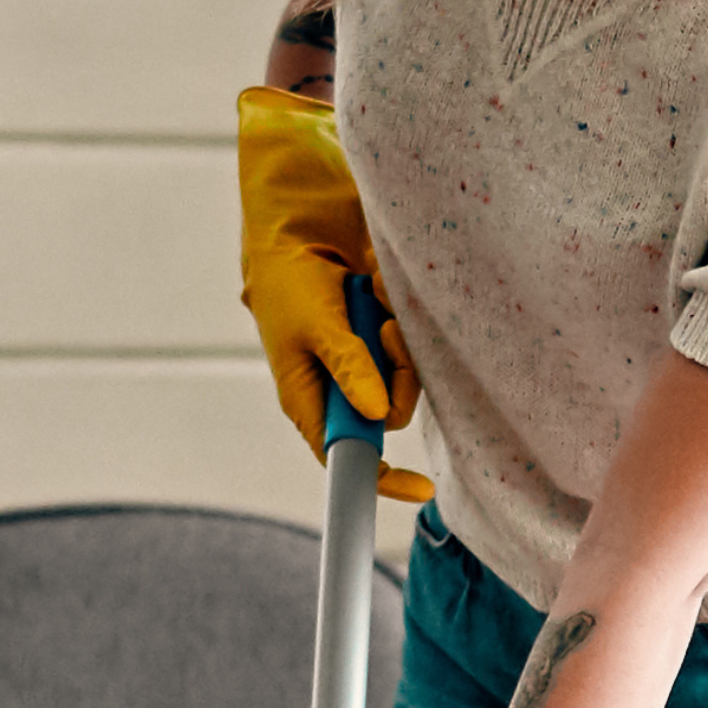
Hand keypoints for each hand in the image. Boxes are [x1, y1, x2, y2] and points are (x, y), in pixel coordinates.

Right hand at [231, 88, 434, 504]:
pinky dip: (405, 318)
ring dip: (401, 343)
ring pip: (408, 378)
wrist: (300, 217)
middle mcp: (343, 387)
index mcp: (310, 397)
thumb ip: (347, 366)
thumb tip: (376, 414)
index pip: (344, 456)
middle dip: (395, 377)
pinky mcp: (389, 334)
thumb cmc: (289, 274)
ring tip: (379, 303)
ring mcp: (368, 361)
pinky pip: (416, 344)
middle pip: (389, 414)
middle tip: (384, 334)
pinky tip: (385, 292)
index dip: (380, 479)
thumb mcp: (313, 321)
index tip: (418, 490)